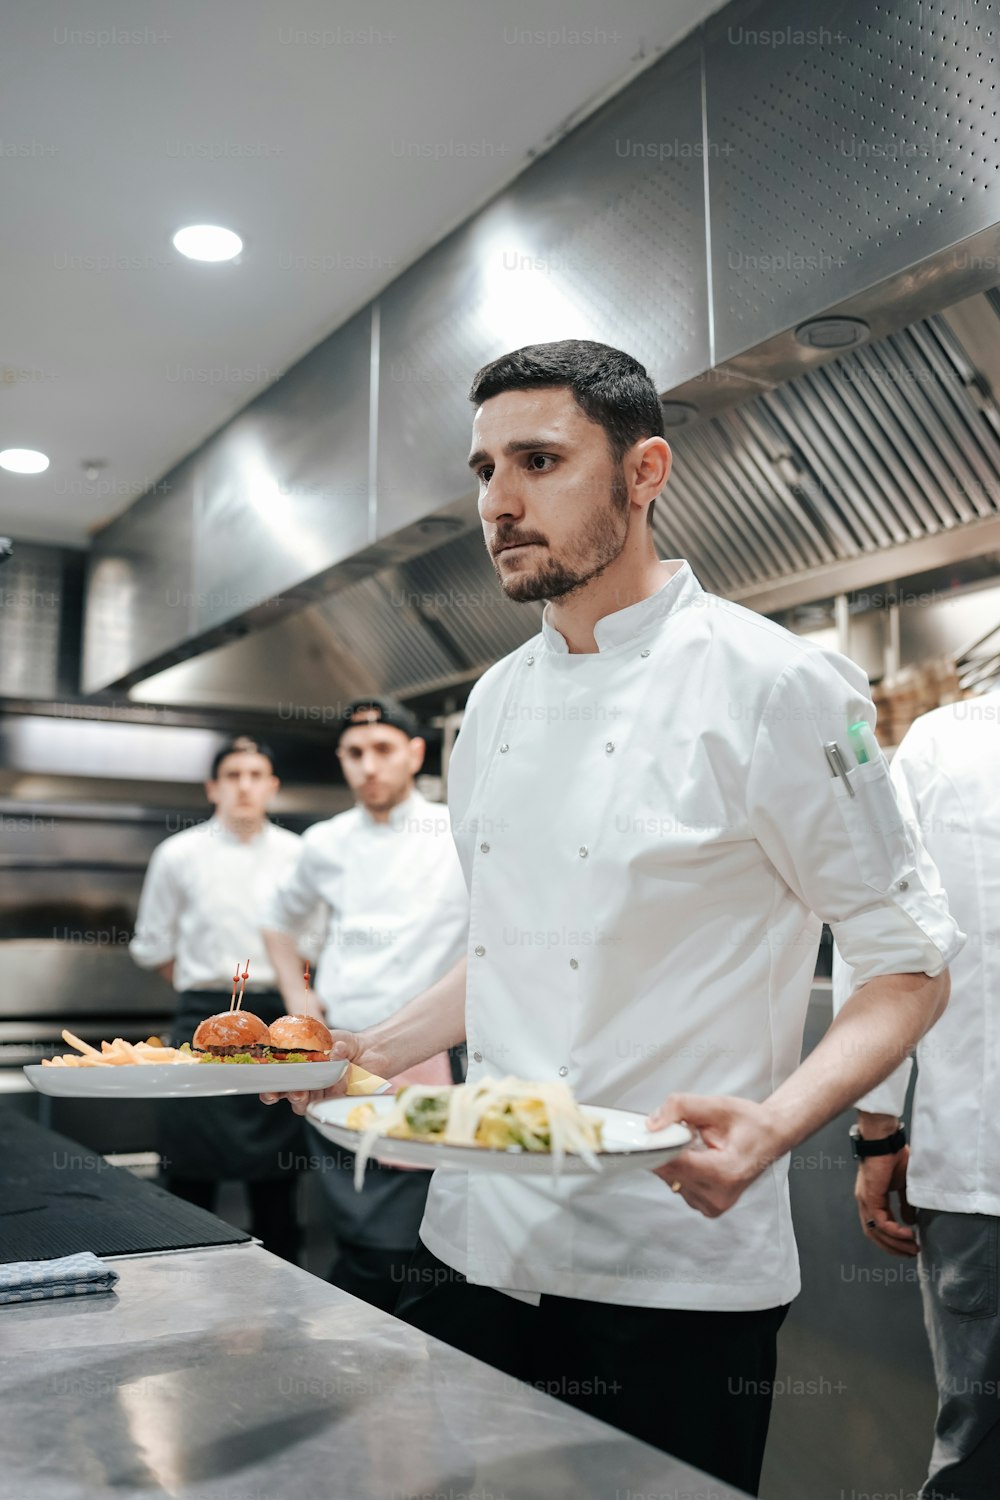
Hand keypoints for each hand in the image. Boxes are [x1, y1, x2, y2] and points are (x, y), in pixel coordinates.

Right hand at [260, 1030, 366, 1115]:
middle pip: (291, 1099)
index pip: (276, 1085)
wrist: (371, 1049)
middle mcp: (306, 1086)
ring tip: (322, 1082)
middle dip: (291, 1097)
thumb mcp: (322, 1036)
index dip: (269, 1091)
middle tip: (297, 1092)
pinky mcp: (338, 1102)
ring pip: (310, 1105)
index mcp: (296, 1071)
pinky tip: (343, 1072)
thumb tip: (300, 1044)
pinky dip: (336, 1085)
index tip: (270, 1092)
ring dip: (315, 1093)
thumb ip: (310, 1040)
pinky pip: (332, 1100)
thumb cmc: (342, 1043)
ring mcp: (322, 1096)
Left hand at [648, 1093, 786, 1216]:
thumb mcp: (718, 1105)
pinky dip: (681, 1170)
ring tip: (696, 1145)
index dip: (658, 1146)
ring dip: (674, 1160)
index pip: (675, 1163)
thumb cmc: (751, 1123)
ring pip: (671, 1180)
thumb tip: (653, 1124)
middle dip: (667, 1149)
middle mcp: (719, 1195)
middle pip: (670, 1173)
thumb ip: (682, 1107)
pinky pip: (680, 1186)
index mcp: (725, 1172)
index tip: (651, 1133)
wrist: (771, 1137)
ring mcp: (714, 1205)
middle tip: (681, 1131)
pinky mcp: (709, 1207)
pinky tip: (697, 1158)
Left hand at [855, 1145, 916, 1256]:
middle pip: (875, 1234)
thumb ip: (905, 1204)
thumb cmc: (894, 1157)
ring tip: (912, 1248)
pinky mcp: (869, 1197)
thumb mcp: (904, 1185)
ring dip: (895, 1243)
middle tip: (911, 1254)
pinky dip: (894, 1232)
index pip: (878, 1227)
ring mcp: (865, 1200)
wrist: (885, 1140)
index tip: (910, 1247)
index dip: (893, 1240)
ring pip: (877, 1231)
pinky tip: (908, 1234)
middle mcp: (865, 1202)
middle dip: (893, 1247)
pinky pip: (881, 1222)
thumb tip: (909, 1221)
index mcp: (872, 1198)